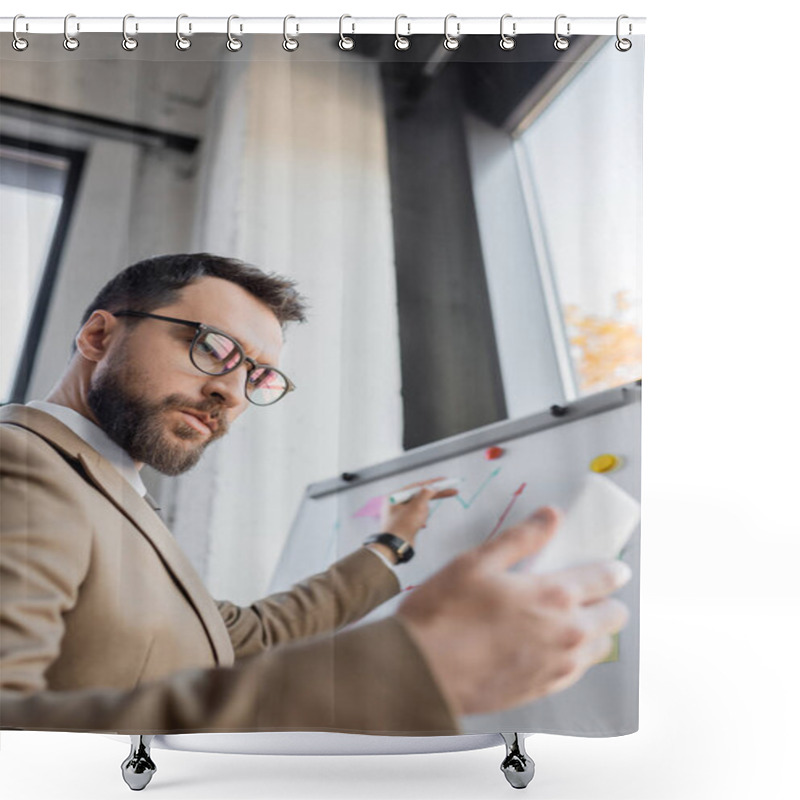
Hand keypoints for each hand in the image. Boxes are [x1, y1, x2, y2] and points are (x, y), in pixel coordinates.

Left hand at [378, 476, 458, 545]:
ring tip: (420, 521)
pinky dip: (421, 520)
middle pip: (420, 495)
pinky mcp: (404, 523)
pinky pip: (417, 517)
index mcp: (396, 495)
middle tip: (453, 492)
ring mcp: (400, 513)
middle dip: (434, 497)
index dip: (433, 482)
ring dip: (424, 513)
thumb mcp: (417, 507)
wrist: (395, 547)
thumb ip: (426, 494)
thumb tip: (433, 486)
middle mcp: (396, 502)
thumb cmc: (403, 526)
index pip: (418, 485)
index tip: (445, 480)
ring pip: (420, 508)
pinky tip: (421, 526)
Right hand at [395, 506, 630, 716]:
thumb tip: (551, 516)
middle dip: (607, 601)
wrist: (420, 674)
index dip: (612, 571)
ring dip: (593, 631)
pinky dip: (573, 656)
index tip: (614, 569)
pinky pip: (576, 671)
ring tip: (567, 619)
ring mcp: (557, 666)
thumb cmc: (443, 615)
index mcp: (554, 596)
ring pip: (599, 647)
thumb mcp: (477, 562)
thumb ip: (521, 538)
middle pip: (613, 617)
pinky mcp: (543, 689)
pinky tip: (549, 646)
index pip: (604, 579)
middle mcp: (566, 633)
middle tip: (589, 593)